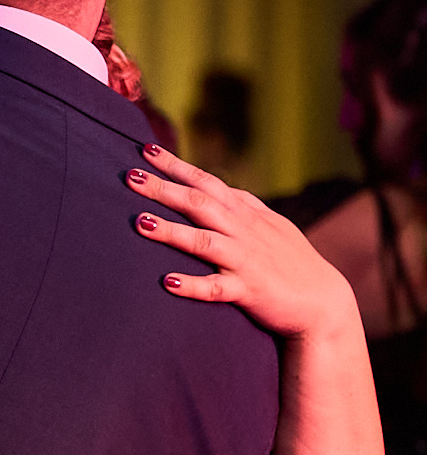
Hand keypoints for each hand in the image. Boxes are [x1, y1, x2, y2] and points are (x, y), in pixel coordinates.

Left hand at [130, 144, 363, 340]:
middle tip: (130, 176)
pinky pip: (217, 288)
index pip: (207, 183)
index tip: (145, 150)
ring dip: (172, 232)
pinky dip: (193, 285)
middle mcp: (245, 232)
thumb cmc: (290, 262)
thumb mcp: (269, 225)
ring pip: (204, 242)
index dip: (176, 166)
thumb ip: (240, 205)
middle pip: (200, 204)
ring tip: (140, 222)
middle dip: (164, 189)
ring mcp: (246, 260)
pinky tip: (168, 282)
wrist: (324, 304)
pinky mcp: (249, 291)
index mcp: (247, 214)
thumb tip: (212, 185)